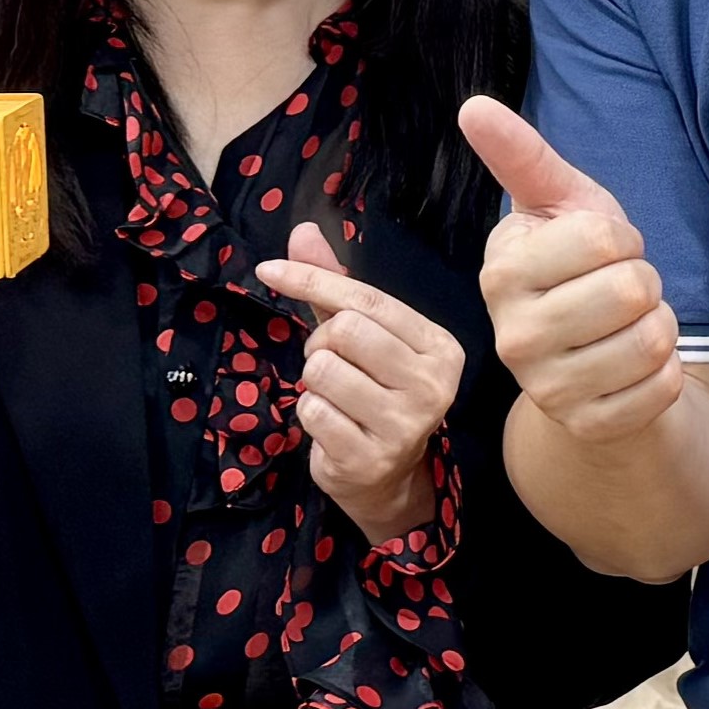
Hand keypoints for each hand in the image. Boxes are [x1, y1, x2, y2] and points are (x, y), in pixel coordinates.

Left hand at [258, 220, 464, 546]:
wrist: (389, 479)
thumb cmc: (376, 394)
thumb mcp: (365, 337)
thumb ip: (336, 285)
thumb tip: (302, 230)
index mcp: (439, 346)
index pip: (366, 299)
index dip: (311, 279)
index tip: (269, 270)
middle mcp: (433, 384)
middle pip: (344, 330)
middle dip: (319, 343)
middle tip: (328, 364)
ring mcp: (405, 425)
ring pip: (323, 370)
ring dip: (312, 382)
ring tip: (332, 396)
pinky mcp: (371, 457)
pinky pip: (313, 411)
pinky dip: (309, 412)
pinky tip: (331, 426)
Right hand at [462, 98, 685, 446]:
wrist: (590, 360)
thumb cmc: (576, 269)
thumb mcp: (557, 206)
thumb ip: (522, 156)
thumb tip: (473, 105)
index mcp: (501, 272)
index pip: (606, 238)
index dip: (622, 239)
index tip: (599, 252)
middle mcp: (512, 336)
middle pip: (633, 289)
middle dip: (645, 282)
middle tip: (618, 293)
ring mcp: (547, 389)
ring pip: (654, 341)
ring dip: (659, 327)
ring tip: (626, 326)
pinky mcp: (588, 427)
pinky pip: (664, 387)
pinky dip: (667, 373)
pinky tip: (634, 369)